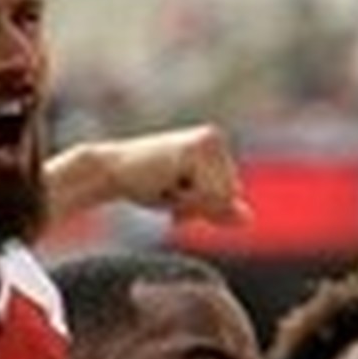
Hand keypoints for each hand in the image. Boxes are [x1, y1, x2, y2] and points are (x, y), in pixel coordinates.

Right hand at [103, 125, 252, 225]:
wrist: (109, 171)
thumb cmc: (146, 185)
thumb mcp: (188, 202)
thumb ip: (217, 209)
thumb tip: (249, 219)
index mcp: (216, 146)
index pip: (231, 194)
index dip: (203, 205)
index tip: (175, 190)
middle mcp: (215, 139)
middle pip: (229, 195)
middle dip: (197, 205)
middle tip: (166, 188)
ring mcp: (206, 142)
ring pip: (219, 197)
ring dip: (189, 203)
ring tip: (164, 184)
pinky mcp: (194, 150)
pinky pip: (206, 195)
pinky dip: (183, 199)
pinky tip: (162, 181)